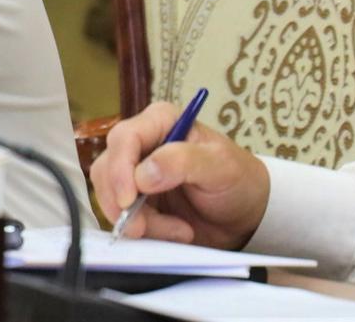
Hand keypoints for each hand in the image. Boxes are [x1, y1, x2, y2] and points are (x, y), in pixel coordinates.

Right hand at [89, 101, 271, 250]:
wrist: (247, 216)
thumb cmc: (238, 181)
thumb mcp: (221, 166)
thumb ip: (183, 162)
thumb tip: (142, 174)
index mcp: (160, 122)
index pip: (124, 138)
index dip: (120, 168)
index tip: (129, 199)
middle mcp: (142, 144)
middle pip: (108, 167)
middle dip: (122, 201)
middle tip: (143, 228)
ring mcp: (135, 173)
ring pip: (109, 194)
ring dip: (138, 220)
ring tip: (177, 231)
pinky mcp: (136, 201)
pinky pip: (122, 215)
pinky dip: (144, 230)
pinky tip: (174, 232)